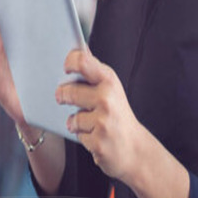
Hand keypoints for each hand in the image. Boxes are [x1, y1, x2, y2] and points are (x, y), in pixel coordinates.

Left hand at [56, 48, 143, 185]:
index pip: (83, 62)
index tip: (65, 69)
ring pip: (73, 118)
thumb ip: (94, 72)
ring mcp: (103, 120)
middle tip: (61, 96)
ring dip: (75, 122)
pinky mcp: (98, 141)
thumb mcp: (111, 88)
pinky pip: (78, 136)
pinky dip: (83, 137)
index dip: (69, 62)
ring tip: (88, 122)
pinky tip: (95, 136)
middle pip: (70, 91)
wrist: (135, 148)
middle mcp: (107, 97)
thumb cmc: (119, 114)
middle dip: (62, 95)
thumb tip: (79, 50)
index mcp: (109, 80)